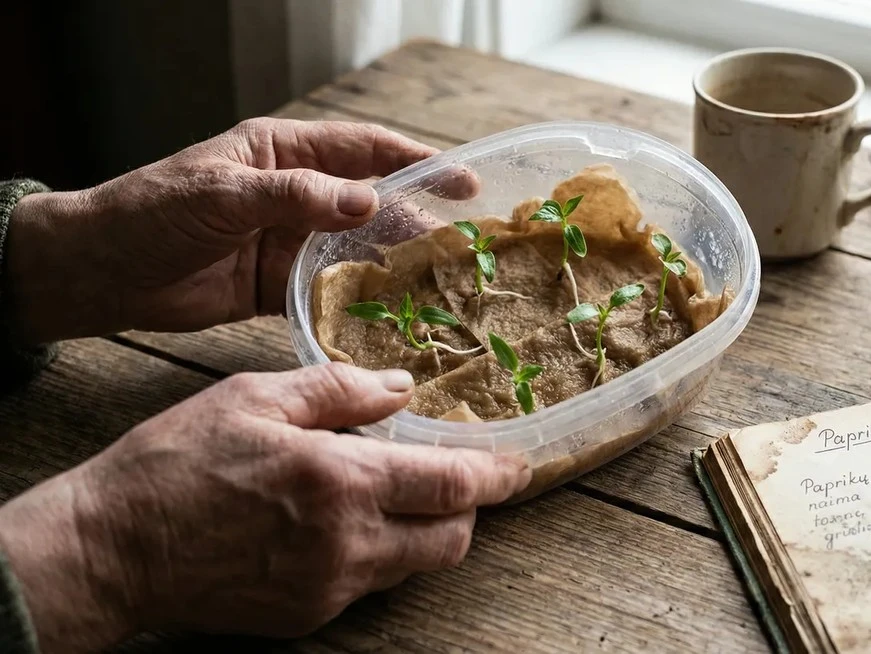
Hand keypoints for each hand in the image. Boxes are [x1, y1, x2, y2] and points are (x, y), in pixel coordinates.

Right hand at [0, 363, 529, 650]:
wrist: (113, 549)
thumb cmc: (176, 463)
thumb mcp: (254, 398)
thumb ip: (338, 390)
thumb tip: (399, 388)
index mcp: (340, 482)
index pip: (451, 485)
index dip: (494, 474)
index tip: (517, 464)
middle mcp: (347, 545)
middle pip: (450, 540)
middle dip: (466, 510)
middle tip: (454, 477)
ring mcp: (327, 588)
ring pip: (412, 566)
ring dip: (420, 531)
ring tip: (390, 493)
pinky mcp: (305, 615)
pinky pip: (367, 585)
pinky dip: (375, 553)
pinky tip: (340, 523)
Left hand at [3, 117, 477, 343]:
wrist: (101, 271)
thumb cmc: (151, 212)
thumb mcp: (222, 193)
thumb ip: (293, 195)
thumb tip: (367, 203)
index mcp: (284, 153)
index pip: (364, 150)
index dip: (417, 163)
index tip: (463, 182)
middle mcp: (296, 194)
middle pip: (372, 205)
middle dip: (418, 221)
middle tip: (463, 246)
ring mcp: (291, 242)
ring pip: (358, 251)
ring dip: (396, 266)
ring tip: (441, 286)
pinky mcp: (280, 286)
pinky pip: (332, 292)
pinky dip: (361, 303)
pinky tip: (393, 317)